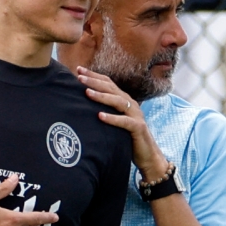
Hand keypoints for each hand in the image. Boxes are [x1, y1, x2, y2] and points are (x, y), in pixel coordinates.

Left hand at [77, 67, 169, 181]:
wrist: (147, 155)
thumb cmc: (127, 138)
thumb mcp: (114, 121)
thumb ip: (104, 111)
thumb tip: (83, 104)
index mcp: (124, 100)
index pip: (108, 83)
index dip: (94, 75)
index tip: (78, 69)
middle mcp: (130, 104)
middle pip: (111, 88)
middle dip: (94, 81)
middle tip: (79, 76)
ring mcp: (135, 115)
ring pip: (117, 101)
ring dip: (101, 96)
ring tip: (87, 92)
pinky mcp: (138, 128)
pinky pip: (124, 122)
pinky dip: (112, 118)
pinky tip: (100, 116)